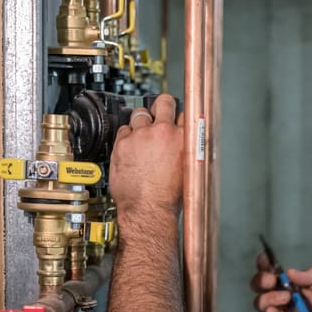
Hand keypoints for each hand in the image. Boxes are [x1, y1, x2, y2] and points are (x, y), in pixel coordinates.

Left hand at [108, 94, 182, 231]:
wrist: (148, 209)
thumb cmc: (169, 197)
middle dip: (162, 105)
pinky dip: (126, 135)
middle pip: (163, 103)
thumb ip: (185, 150)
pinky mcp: (123, 143)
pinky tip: (131, 146)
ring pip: (140, 114)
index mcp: (184, 139)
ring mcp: (141, 136)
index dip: (178, 118)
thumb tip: (184, 144)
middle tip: (159, 111)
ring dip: (142, 122)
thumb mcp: (188, 170)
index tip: (175, 120)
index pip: (184, 114)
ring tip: (142, 134)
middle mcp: (163, 132)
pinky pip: (123, 129)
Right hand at [250, 254, 311, 311]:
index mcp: (294, 286)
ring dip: (271, 297)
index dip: (266, 265)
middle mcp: (284, 298)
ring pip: (261, 301)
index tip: (264, 260)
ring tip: (286, 299)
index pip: (275, 272)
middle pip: (261, 285)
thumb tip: (291, 272)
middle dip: (262, 279)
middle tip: (272, 280)